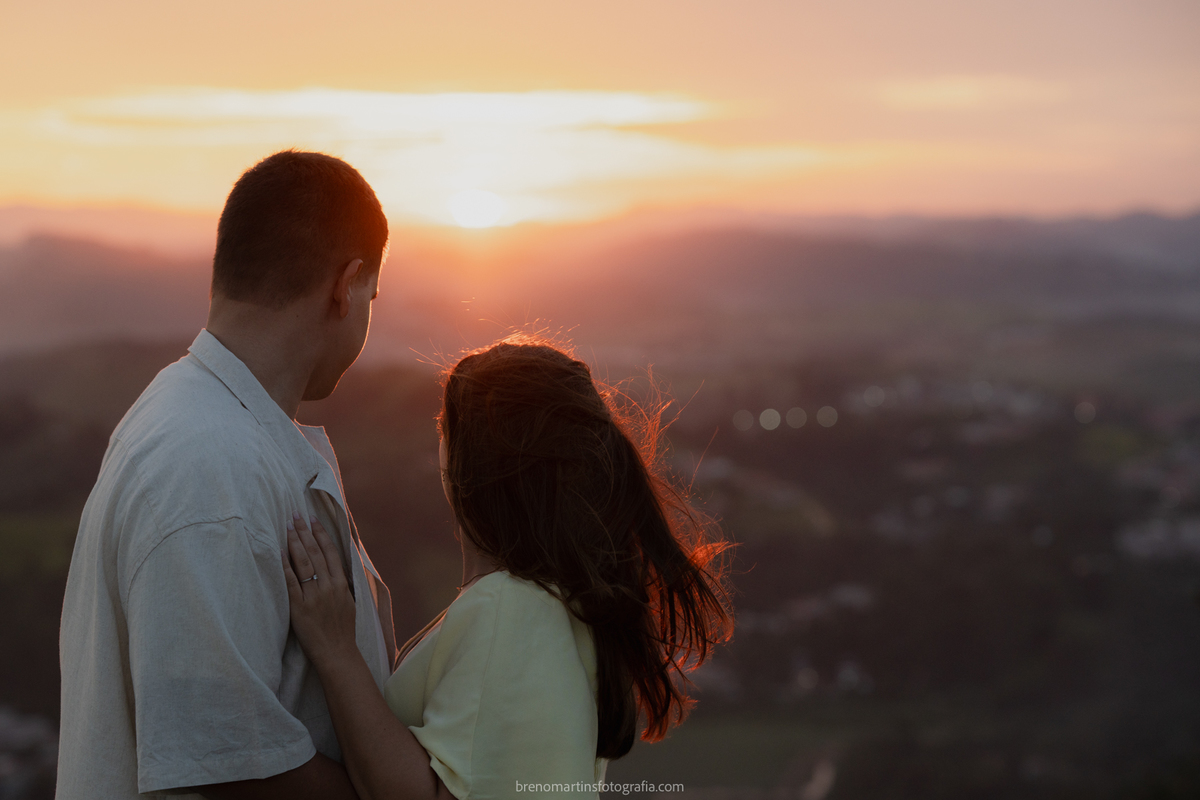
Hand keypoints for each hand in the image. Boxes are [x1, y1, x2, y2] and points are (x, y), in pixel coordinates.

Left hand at [282, 513, 357, 670]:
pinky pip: (290, 583)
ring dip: (295, 543)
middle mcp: (329, 587)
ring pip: (304, 563)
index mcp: (342, 584)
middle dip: (305, 532)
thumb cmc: (343, 629)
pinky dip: (285, 566)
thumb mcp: (349, 602)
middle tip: (295, 515)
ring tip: (288, 527)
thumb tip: (334, 566)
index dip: (321, 534)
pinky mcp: (299, 608)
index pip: (330, 552)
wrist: (337, 653)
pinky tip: (280, 552)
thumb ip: (341, 583)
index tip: (313, 520)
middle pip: (316, 553)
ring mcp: (314, 597)